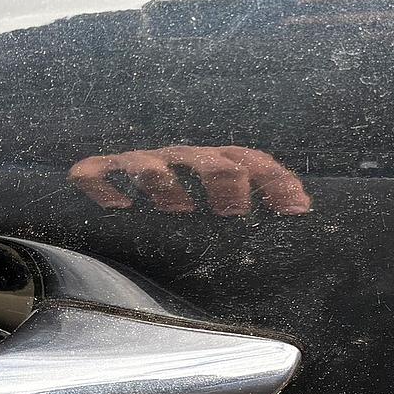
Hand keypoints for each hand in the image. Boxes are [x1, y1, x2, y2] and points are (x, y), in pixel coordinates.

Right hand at [67, 145, 312, 215]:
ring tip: (174, 205)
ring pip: (149, 161)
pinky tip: (116, 206)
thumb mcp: (221, 235)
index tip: (298, 208)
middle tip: (234, 210)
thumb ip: (252, 236)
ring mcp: (137, 166)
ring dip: (162, 178)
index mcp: (213, 168)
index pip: (249, 161)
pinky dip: (101, 183)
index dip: (276, 180)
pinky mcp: (98, 176)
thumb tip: (297, 236)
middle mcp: (179, 162)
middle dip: (223, 177)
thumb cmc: (174, 235)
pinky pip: (95, 172)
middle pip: (204, 157)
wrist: (108, 235)